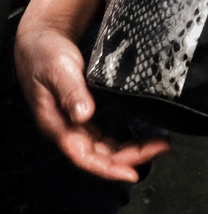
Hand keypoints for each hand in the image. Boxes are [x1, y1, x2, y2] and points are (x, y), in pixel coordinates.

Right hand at [14, 0, 169, 181]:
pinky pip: (103, 137)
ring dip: (130, 150)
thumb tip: (84, 115)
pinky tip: (140, 138)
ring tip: (159, 145)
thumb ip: (71, 92)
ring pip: (103, 147)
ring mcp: (74, 122)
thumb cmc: (45, 54)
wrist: (39, 41)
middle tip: (162, 148)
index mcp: (57, 123)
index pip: (83, 156)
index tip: (131, 172)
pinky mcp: (82, 114)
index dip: (107, 168)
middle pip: (98, 155)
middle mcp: (66, 127)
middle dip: (130, 157)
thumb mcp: (58, 70)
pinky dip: (122, 140)